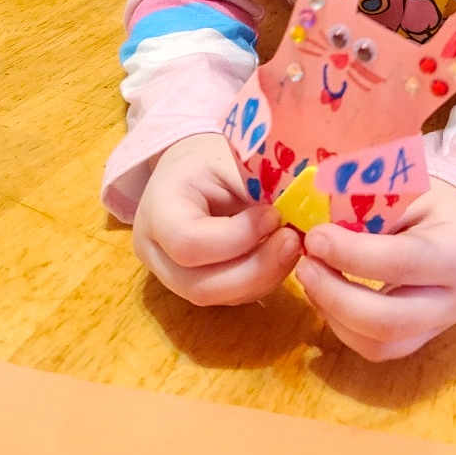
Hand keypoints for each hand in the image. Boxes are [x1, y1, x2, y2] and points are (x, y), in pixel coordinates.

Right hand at [133, 132, 301, 306]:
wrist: (194, 166)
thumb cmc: (214, 157)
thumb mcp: (232, 158)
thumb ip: (256, 187)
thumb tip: (299, 208)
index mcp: (158, 210)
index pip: (188, 242)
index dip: (237, 237)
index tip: (273, 215)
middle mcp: (155, 251)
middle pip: (200, 285)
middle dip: (256, 269)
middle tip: (294, 241)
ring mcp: (171, 274)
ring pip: (217, 297)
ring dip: (264, 277)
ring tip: (292, 245)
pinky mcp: (196, 285)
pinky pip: (229, 297)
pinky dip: (261, 281)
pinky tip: (281, 256)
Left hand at [294, 177, 455, 361]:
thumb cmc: (436, 204)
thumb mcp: (410, 191)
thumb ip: (369, 208)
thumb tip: (317, 223)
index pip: (401, 262)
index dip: (350, 253)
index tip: (315, 237)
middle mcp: (454, 300)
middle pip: (388, 320)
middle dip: (334, 296)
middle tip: (305, 266)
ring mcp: (439, 327)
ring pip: (379, 344)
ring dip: (333, 315)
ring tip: (311, 278)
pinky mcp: (420, 340)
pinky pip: (376, 348)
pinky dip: (341, 326)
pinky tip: (326, 295)